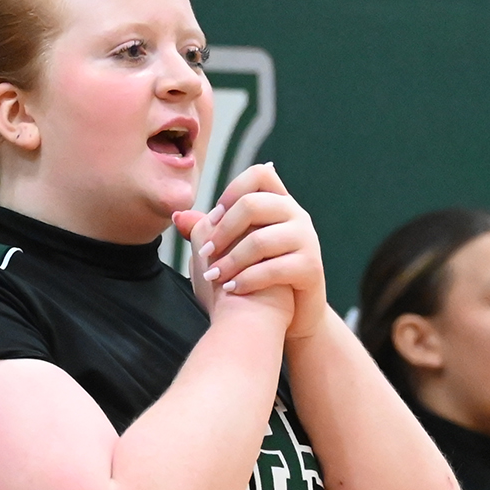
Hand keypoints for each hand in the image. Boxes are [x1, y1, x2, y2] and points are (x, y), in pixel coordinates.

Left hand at [176, 163, 323, 339]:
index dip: (232, 191)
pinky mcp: (310, 268)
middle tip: (205, 253)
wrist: (288, 315)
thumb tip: (179, 217)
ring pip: (260, 240)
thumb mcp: (232, 249)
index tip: (215, 217)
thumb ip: (209, 231)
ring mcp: (307, 240)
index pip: (259, 174)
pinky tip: (232, 289)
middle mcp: (297, 216)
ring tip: (214, 276)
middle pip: (253, 204)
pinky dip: (248, 280)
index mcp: (279, 204)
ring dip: (230, 261)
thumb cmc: (257, 277)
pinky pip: (274, 269)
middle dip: (222, 231)